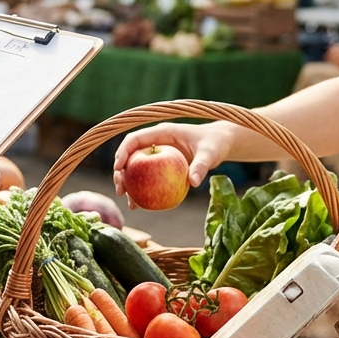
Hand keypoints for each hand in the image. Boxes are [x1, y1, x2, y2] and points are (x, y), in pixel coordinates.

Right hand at [113, 122, 233, 201]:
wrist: (219, 144)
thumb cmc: (214, 144)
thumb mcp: (209, 154)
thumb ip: (201, 166)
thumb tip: (194, 183)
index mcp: (162, 132)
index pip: (135, 139)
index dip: (123, 152)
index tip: (118, 169)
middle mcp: (155, 142)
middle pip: (130, 155)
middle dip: (121, 172)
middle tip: (120, 190)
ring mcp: (156, 154)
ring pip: (135, 168)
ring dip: (128, 184)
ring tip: (128, 201)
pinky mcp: (160, 166)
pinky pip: (146, 177)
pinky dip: (141, 190)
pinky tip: (139, 205)